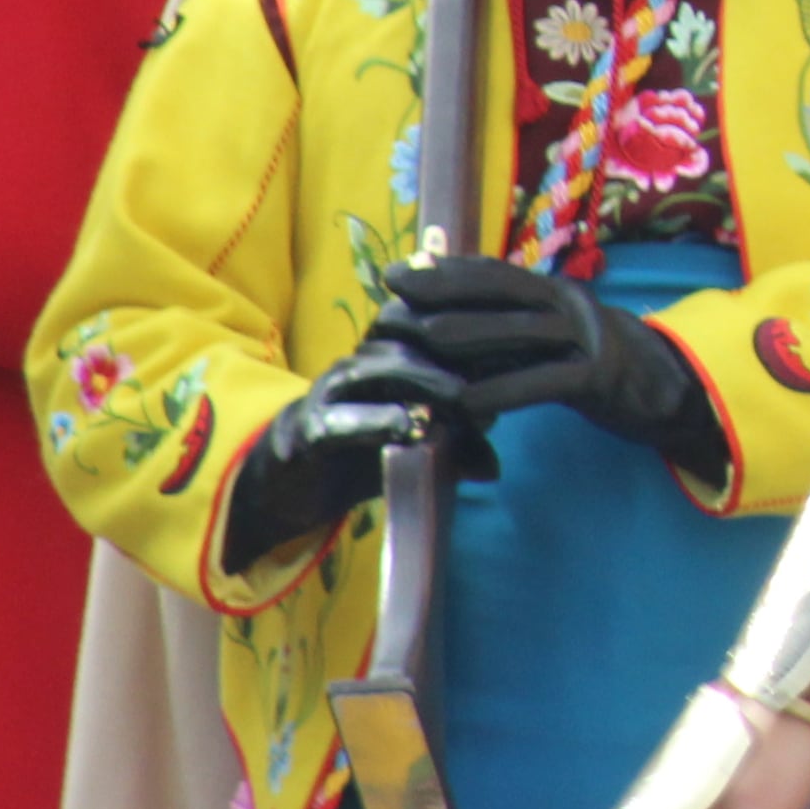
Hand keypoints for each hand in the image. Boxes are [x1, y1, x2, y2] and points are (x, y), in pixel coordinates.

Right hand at [218, 340, 481, 572]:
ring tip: (464, 398)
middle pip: (411, 337)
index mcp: (388, 356)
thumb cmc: (357, 454)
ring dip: (424, 380)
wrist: (286, 486)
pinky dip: (378, 420)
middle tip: (502, 365)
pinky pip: (344, 419)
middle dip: (459, 348)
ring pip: (378, 369)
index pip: (433, 322)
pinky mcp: (309, 428)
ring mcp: (331, 393)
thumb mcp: (413, 450)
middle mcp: (360, 363)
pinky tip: (410, 427)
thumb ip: (451, 449)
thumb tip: (496, 466)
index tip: (523, 340)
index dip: (475, 326)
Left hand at [373, 256, 728, 471]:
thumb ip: (514, 329)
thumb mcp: (559, 339)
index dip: (447, 270)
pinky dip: (503, 390)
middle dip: (446, 289)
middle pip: (502, 292)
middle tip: (395, 291)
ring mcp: (589, 339)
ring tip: (423, 336)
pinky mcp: (600, 378)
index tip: (400, 270)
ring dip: (469, 333)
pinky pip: (545, 382)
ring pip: (520, 332)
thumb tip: (451, 325)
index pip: (496, 273)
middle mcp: (572, 305)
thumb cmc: (604, 367)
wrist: (675, 392)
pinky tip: (467, 402)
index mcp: (558, 293)